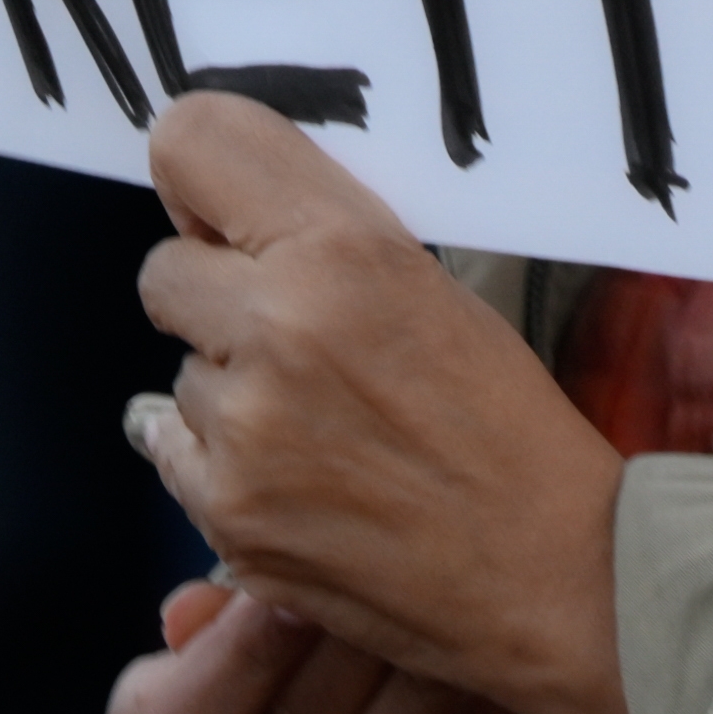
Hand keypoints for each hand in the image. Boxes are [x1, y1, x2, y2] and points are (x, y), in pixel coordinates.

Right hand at [110, 574, 543, 713]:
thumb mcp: (203, 645)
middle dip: (355, 635)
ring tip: (459, 588)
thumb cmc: (252, 675)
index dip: (241, 652)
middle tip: (403, 551)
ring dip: (427, 669)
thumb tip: (197, 609)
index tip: (288, 584)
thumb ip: (209, 622)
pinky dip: (479, 713)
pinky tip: (497, 647)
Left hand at [124, 93, 637, 713]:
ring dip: (229, 387)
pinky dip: (219, 459)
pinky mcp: (227, 514)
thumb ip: (319, 239)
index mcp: (342, 250)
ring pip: (180, 369)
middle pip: (163, 270)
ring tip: (321, 423)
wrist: (549, 570)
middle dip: (213, 296)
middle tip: (285, 332)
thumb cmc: (506, 423)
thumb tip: (215, 217)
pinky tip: (296, 474)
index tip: (214, 209)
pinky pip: (174, 450)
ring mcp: (246, 429)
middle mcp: (281, 327)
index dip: (195, 177)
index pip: (192, 143)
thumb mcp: (429, 284)